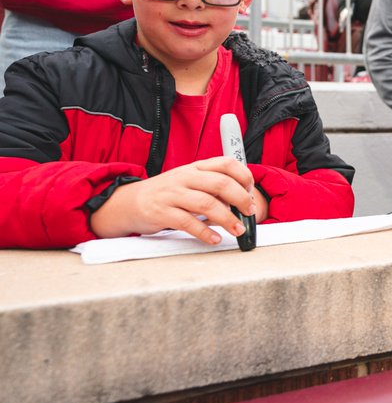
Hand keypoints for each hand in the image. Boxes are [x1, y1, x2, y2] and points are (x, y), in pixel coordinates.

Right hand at [89, 156, 257, 244]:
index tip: (251, 191)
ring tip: (238, 229)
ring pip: (207, 204)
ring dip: (228, 219)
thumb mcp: (190, 181)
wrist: (129, 202)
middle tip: (250, 212)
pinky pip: (188, 223)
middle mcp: (185, 177)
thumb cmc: (167, 193)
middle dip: (242, 199)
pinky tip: (214, 239)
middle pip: (221, 184)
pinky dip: (205, 233)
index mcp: (195, 167)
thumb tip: (242, 200)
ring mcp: (172, 194)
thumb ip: (213, 187)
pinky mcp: (162, 213)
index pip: (226, 163)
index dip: (244, 176)